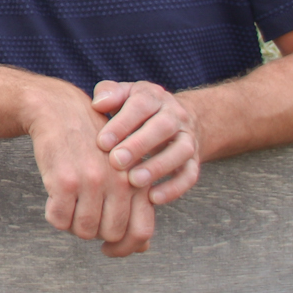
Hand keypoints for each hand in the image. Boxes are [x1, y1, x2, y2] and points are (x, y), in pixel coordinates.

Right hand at [23, 82, 155, 257]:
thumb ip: (134, 205)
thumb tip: (143, 247)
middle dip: (94, 233)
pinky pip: (59, 220)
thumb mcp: (120, 169)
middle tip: (80, 218)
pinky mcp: (65, 182)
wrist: (59, 110)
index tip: (109, 249)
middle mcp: (120, 182)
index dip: (125, 248)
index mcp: (137, 180)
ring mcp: (92, 182)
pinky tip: (53, 201)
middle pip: (110, 233)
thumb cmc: (91, 143)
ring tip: (67, 207)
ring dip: (72, 225)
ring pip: (83, 230)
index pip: (142, 231)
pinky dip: (54, 216)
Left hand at [92, 80, 201, 204]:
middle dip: (139, 145)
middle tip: (116, 161)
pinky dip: (174, 188)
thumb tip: (98, 104)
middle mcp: (175, 116)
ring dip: (158, 167)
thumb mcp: (123, 95)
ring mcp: (188, 138)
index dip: (122, 123)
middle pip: (163, 127)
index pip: (141, 105)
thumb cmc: (136, 109)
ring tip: (134, 181)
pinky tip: (152, 199)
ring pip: (181, 151)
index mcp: (154, 97)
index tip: (102, 142)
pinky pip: (190, 175)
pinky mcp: (194, 161)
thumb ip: (109, 94)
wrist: (176, 118)